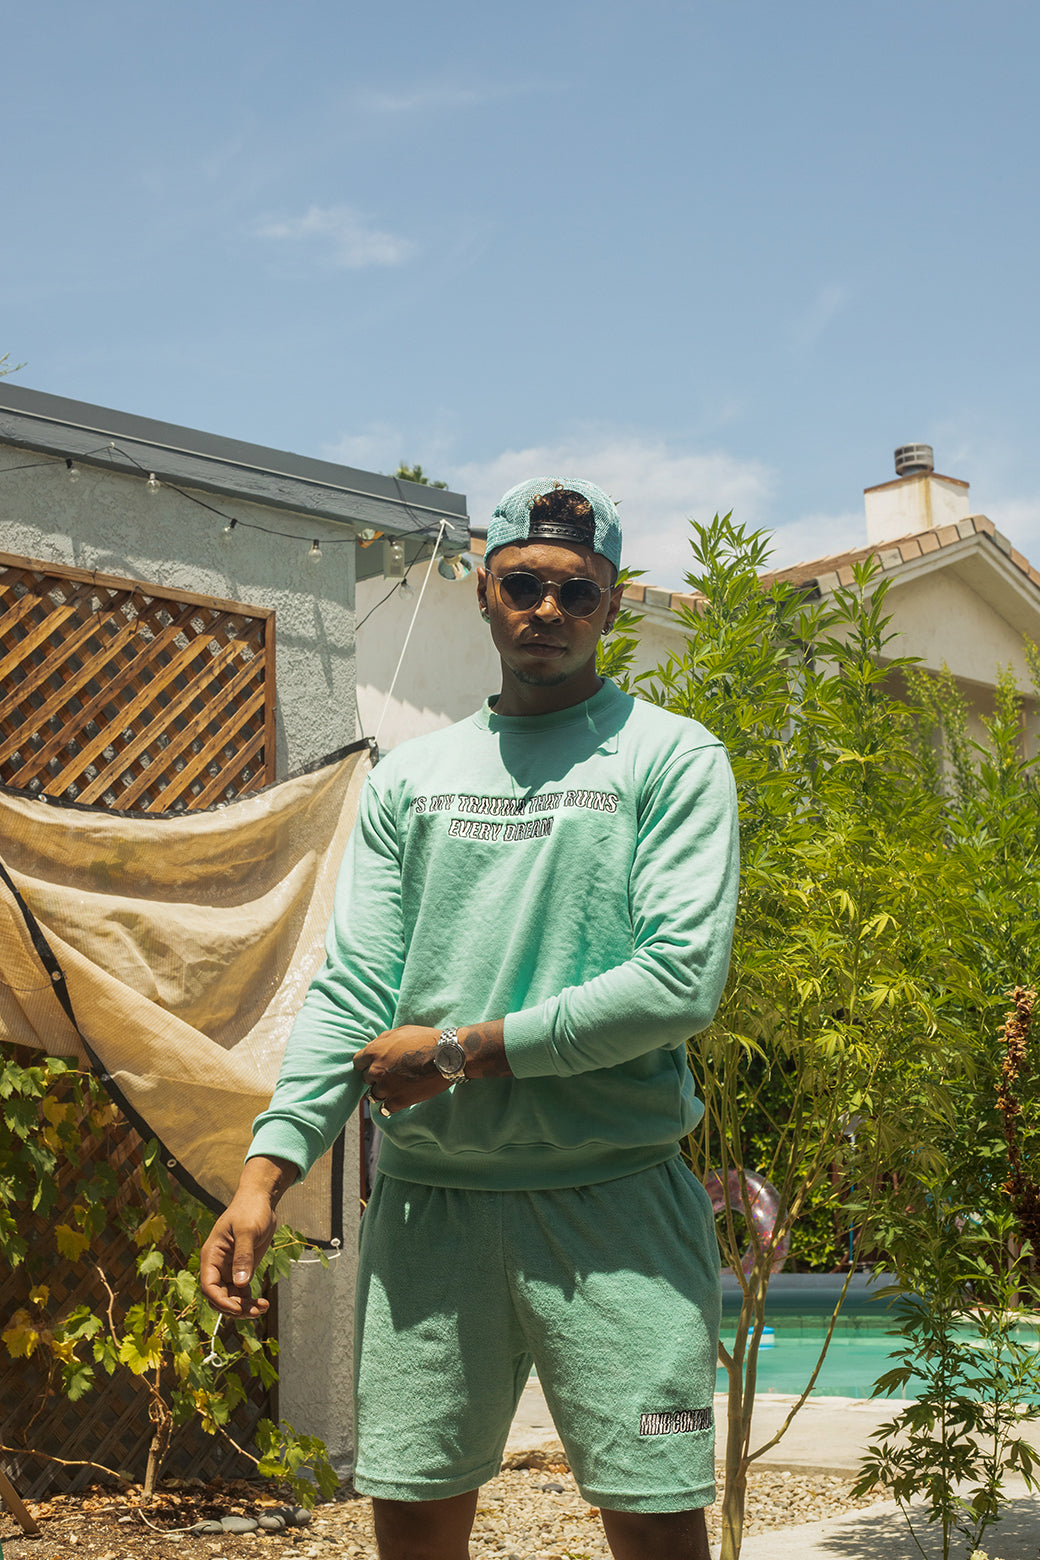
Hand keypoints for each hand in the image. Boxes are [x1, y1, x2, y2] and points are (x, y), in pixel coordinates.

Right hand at [200, 1157, 296, 1318]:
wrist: (260, 1200)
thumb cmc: (250, 1210)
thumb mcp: (247, 1231)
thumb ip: (243, 1255)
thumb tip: (240, 1283)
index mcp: (211, 1255)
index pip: (208, 1286)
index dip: (220, 1301)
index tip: (238, 1307)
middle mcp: (217, 1265)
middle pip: (218, 1296)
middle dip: (234, 1308)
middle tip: (255, 1311)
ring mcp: (229, 1269)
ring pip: (230, 1297)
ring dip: (244, 1307)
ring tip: (262, 1308)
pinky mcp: (241, 1269)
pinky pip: (241, 1292)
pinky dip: (249, 1301)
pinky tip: (263, 1303)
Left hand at [352, 1025, 450, 1115]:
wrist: (447, 1056)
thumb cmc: (425, 1039)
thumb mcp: (400, 1031)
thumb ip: (382, 1040)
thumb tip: (373, 1047)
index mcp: (374, 1052)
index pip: (357, 1063)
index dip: (367, 1064)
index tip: (375, 1065)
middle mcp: (376, 1071)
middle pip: (366, 1079)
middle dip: (376, 1077)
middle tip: (391, 1074)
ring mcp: (386, 1088)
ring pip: (374, 1095)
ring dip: (382, 1091)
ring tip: (395, 1087)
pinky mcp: (398, 1101)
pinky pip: (385, 1109)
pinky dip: (390, 1105)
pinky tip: (399, 1098)